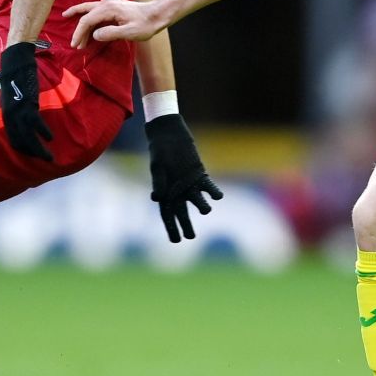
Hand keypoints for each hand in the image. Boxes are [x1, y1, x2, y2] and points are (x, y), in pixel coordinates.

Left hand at [0, 40, 53, 160]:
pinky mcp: (27, 104)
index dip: (23, 149)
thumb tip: (25, 115)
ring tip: (49, 157)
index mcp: (6, 114)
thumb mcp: (13, 96)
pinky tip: (50, 138)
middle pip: (20, 141)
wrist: (14, 61)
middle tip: (44, 160)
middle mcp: (10, 115)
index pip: (13, 139)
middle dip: (32, 153)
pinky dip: (43, 132)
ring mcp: (18, 111)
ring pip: (27, 136)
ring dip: (38, 149)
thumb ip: (17, 107)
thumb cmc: (15, 77)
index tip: (33, 154)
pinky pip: (35, 123)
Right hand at [64, 0, 168, 47]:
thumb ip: (111, 33)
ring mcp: (109, 2)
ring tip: (77, 38)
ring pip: (88, 10)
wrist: (156, 14)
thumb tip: (95, 35)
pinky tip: (84, 24)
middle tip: (74, 44)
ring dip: (81, 23)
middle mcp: (106, 2)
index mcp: (108, 8)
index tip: (75, 45)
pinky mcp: (112, 4)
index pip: (87, 20)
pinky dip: (87, 17)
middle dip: (78, 29)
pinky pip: (94, 10)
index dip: (79, 33)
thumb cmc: (145, 25)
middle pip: (85, 13)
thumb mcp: (130, 32)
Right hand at [145, 113, 221, 242]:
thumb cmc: (159, 151)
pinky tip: (218, 196)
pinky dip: (213, 191)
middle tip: (191, 236)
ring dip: (202, 206)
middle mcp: (178, 191)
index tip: (176, 241)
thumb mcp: (157, 166)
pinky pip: (207, 186)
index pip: (168, 215)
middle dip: (186, 225)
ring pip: (197, 200)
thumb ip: (158, 182)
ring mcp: (189, 184)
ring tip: (205, 210)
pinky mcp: (199, 174)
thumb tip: (156, 198)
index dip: (171, 228)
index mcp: (164, 193)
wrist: (169, 135)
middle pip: (182, 212)